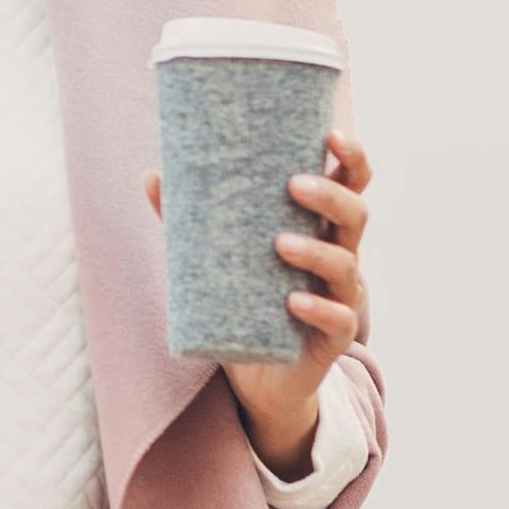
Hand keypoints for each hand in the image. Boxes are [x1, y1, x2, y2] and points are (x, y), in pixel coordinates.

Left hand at [141, 130, 373, 459]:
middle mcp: (338, 256)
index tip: (331, 134)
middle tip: (294, 185)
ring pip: (347, 265)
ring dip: (317, 251)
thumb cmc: (244, 299)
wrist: (258, 375)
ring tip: (280, 244)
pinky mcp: (333, 338)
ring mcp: (340, 297)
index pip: (350, 184)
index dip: (350, 157)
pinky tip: (293, 303)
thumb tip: (152, 174)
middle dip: (332, 195)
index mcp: (317, 226)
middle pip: (355, 216)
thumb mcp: (217, 256)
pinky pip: (338, 320)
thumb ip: (189, 218)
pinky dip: (317, 309)